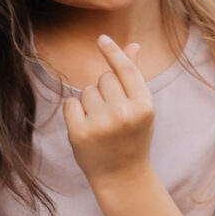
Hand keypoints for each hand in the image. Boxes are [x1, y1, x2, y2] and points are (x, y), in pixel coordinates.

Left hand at [62, 36, 155, 186]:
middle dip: (105, 90)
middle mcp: (124, 113)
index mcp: (144, 106)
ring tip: (102, 123)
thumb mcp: (140, 108)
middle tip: (113, 115)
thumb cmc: (133, 137)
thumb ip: (134, 77)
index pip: (125, 70)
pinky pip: (71, 103)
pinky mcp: (80, 134)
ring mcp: (101, 124)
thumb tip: (133, 45)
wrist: (122, 176)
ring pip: (87, 91)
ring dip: (90, 102)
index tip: (101, 39)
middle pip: (104, 79)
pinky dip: (75, 111)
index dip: (113, 52)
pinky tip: (86, 127)